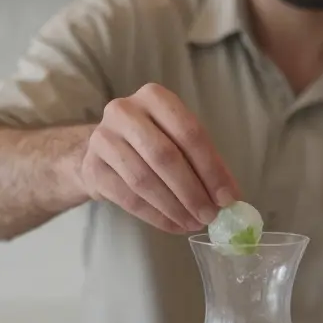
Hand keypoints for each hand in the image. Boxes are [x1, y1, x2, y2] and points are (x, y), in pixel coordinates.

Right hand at [79, 83, 239, 232]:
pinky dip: (155, 216)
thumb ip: (204, 163)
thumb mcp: (177, 141)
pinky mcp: (92, 167)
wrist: (100, 152)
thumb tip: (229, 197)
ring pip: (144, 179)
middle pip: (165, 156)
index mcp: (154, 97)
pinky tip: (174, 226)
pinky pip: (128, 198)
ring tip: (193, 223)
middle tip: (209, 216)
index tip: (228, 198)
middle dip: (192, 191)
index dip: (211, 168)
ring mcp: (103, 138)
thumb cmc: (148, 144)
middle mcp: (125, 111)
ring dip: (174, 207)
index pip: (189, 132)